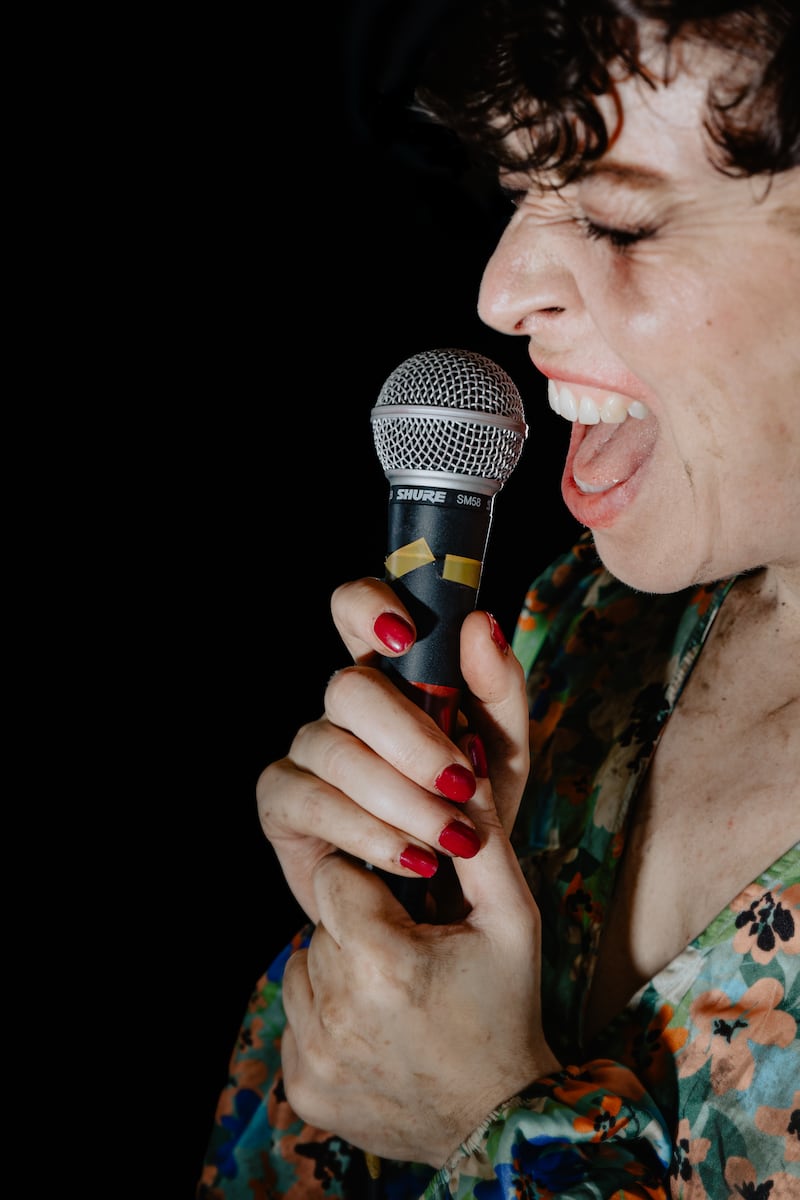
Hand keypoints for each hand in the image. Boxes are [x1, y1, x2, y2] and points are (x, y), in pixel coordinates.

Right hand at [257, 578, 529, 922]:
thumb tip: (481, 623)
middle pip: (349, 688)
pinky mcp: (281, 803)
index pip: (354, 607)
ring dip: (401, 798)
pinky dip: (367, 832)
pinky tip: (409, 859)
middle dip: (410, 739)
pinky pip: (313, 803)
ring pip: (335, 752)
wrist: (448, 897)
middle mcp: (341, 707)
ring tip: (452, 838)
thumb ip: (498, 688)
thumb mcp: (502, 752)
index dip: (366, 605)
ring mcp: (306, 751)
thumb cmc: (471, 810)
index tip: (404, 637)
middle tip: (459, 783)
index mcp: (390, 674)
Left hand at [280, 769, 560, 1166]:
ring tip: (394, 993)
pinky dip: (327, 1016)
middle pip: (320, 922)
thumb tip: (464, 766)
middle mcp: (336, 1011)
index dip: (375, 883)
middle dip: (358, 926)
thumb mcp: (513, 921)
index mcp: (382, 962)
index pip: (339, 875)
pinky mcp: (303, 1085)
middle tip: (409, 954)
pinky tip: (377, 1029)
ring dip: (339, 969)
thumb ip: (484, 839)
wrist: (500, 1121)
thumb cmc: (507, 1007)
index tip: (407, 906)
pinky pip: (295, 1018)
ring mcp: (314, 1054)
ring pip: (301, 967)